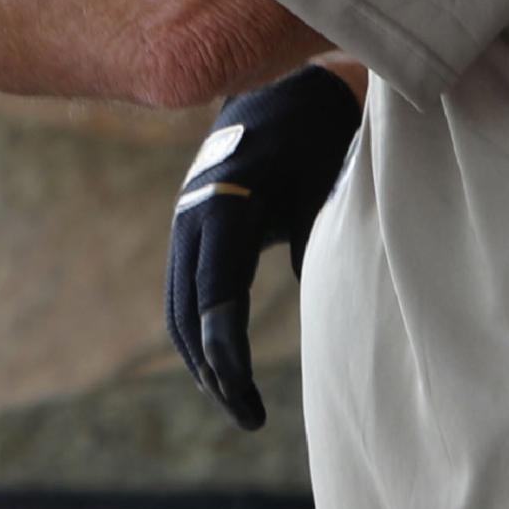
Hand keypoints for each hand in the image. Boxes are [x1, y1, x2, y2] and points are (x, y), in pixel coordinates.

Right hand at [165, 64, 362, 430]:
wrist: (283, 91)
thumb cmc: (316, 140)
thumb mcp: (326, 188)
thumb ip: (320, 246)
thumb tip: (331, 314)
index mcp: (226, 205)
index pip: (216, 293)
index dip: (226, 348)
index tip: (243, 394)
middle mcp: (193, 217)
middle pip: (186, 312)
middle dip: (213, 371)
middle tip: (249, 417)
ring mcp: (184, 223)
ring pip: (177, 308)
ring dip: (200, 360)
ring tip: (237, 404)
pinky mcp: (191, 232)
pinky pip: (183, 294)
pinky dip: (197, 334)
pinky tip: (223, 368)